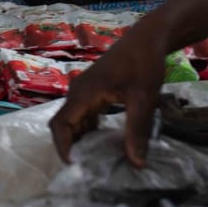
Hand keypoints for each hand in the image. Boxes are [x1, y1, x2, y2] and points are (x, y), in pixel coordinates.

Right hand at [49, 24, 169, 167]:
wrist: (146, 38)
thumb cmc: (143, 64)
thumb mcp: (143, 98)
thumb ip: (137, 130)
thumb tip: (136, 163)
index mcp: (83, 93)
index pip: (60, 124)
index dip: (63, 147)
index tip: (77, 166)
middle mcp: (78, 91)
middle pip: (63, 123)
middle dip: (70, 146)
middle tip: (86, 167)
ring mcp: (84, 90)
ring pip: (72, 119)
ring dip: (79, 138)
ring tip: (94, 159)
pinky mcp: (94, 89)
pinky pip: (83, 113)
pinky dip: (88, 129)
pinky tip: (103, 140)